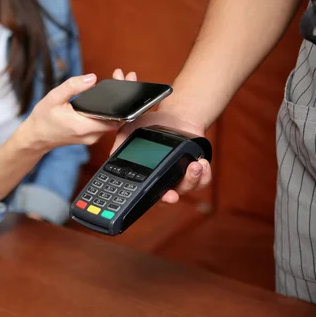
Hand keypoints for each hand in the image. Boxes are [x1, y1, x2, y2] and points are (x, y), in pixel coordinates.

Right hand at [24, 73, 119, 151]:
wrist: (36, 136)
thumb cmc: (43, 118)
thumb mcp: (54, 97)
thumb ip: (72, 87)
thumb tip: (92, 78)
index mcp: (83, 126)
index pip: (114, 117)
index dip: (122, 100)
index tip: (123, 82)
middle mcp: (91, 135)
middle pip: (117, 118)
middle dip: (121, 98)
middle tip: (122, 78)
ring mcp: (92, 138)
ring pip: (112, 121)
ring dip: (116, 105)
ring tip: (117, 83)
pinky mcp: (91, 136)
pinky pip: (105, 124)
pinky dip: (108, 111)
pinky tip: (107, 97)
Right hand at [110, 69, 211, 203]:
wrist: (173, 115)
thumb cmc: (150, 125)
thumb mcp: (128, 132)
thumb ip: (119, 145)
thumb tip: (110, 158)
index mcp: (148, 175)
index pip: (147, 194)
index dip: (148, 201)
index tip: (150, 198)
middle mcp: (165, 179)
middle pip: (168, 196)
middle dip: (170, 197)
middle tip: (171, 195)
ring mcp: (182, 176)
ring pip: (187, 188)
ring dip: (191, 180)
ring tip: (193, 166)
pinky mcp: (198, 169)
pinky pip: (203, 180)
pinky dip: (204, 175)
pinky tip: (202, 163)